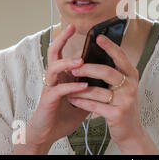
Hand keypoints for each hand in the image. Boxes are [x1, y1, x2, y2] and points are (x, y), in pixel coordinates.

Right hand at [14, 24, 90, 153]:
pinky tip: (82, 85)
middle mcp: (53, 78)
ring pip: (53, 68)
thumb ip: (92, 83)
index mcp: (62, 74)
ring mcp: (49, 88)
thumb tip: (110, 74)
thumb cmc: (65, 113)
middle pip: (53, 52)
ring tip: (80, 61)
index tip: (75, 27)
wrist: (49, 133)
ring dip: (67, 63)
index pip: (63, 52)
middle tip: (71, 28)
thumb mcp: (83, 96)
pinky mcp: (48, 100)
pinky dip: (71, 86)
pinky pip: (59, 89)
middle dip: (61, 39)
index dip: (67, 39)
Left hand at [67, 34, 158, 153]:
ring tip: (68, 86)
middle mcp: (131, 86)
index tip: (98, 37)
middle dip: (87, 69)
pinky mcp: (117, 114)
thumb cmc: (123, 104)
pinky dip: (81, 102)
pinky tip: (73, 99)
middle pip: (107, 71)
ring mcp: (125, 101)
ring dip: (80, 89)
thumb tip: (95, 55)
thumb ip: (114, 71)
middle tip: (74, 68)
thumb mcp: (124, 86)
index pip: (120, 56)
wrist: (131, 131)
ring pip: (98, 90)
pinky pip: (94, 105)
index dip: (109, 46)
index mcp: (132, 75)